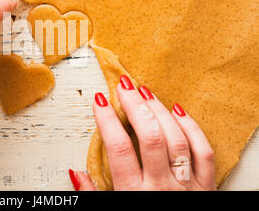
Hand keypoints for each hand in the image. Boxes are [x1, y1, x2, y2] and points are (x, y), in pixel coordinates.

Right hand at [70, 75, 215, 190]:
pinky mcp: (206, 186)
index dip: (107, 120)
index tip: (99, 101)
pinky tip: (178, 110)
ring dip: (159, 111)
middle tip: (124, 86)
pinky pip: (203, 151)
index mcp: (133, 194)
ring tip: (146, 93)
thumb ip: (91, 194)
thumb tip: (74, 173)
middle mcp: (160, 187)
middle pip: (149, 136)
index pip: (118, 148)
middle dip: (135, 106)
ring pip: (176, 139)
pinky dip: (192, 127)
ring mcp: (185, 185)